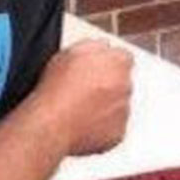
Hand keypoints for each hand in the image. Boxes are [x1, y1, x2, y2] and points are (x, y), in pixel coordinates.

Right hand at [37, 38, 132, 155]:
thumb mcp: (69, 51)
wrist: (53, 123)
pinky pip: (113, 128)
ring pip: (117, 106)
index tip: (94, 68)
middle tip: (83, 88)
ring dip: (105, 105)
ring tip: (78, 107)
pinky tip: (81, 122)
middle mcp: (126, 86)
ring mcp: (123, 112)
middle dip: (108, 84)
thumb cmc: (57, 90)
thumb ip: (94, 45)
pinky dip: (101, 126)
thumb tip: (102, 47)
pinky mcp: (117, 134)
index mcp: (118, 62)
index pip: (123, 57)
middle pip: (122, 82)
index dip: (106, 62)